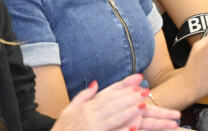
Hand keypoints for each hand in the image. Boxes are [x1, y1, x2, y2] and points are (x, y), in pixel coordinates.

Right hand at [51, 74, 179, 130]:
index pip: (108, 95)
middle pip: (113, 104)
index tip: (137, 82)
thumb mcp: (68, 111)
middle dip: (131, 97)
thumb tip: (95, 83)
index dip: (124, 88)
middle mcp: (88, 116)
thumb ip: (82, 97)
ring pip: (114, 117)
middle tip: (146, 91)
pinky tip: (133, 127)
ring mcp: (91, 128)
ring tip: (144, 105)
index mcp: (85, 108)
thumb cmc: (61, 130)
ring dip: (130, 111)